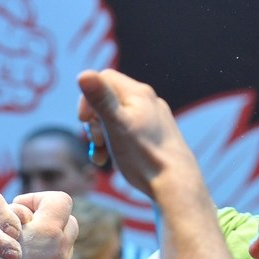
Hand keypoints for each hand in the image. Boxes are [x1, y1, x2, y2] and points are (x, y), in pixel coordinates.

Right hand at [77, 68, 200, 200]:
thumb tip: (83, 74)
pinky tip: (112, 160)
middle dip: (94, 120)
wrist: (176, 184)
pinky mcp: (156, 135)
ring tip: (101, 157)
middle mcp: (149, 101)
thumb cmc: (143, 156)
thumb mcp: (115, 125)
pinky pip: (128, 131)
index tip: (84, 121)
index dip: (88, 97)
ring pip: (117, 117)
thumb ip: (100, 99)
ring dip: (101, 135)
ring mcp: (154, 118)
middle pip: (109, 98)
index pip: (104, 78)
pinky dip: (115, 143)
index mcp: (138, 93)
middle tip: (94, 141)